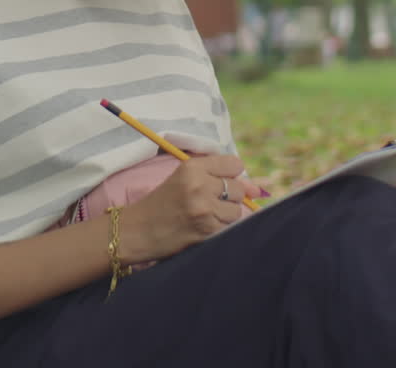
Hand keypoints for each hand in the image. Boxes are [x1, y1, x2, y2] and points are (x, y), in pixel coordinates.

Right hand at [119, 155, 260, 262]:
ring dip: (226, 216)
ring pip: (237, 210)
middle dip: (228, 197)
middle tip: (207, 203)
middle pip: (238, 188)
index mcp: (192, 167)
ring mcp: (204, 209)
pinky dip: (220, 230)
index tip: (219, 183)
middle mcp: (199, 185)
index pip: (234, 164)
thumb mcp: (184, 179)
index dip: (230, 175)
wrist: (138, 230)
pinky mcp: (206, 231)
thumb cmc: (162, 203)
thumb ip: (219, 177)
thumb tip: (258, 189)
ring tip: (204, 216)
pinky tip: (203, 228)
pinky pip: (230, 228)